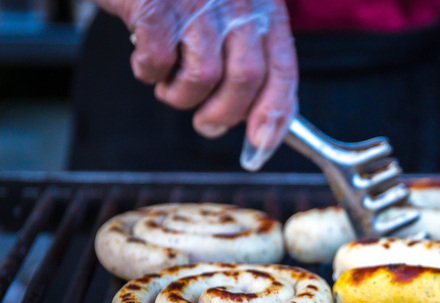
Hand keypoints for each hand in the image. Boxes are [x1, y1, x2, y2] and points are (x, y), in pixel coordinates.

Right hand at [98, 0, 296, 168]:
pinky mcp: (153, 3)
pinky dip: (149, 74)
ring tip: (170, 85)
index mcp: (263, 8)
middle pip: (247, 78)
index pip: (283, 70)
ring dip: (183, 97)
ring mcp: (195, 1)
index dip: (275, 114)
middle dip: (225, 114)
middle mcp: (236, 2)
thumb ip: (251, 62)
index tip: (261, 143)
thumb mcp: (231, 16)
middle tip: (208, 123)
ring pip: (204, 76)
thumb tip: (262, 124)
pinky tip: (147, 62)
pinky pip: (157, 61)